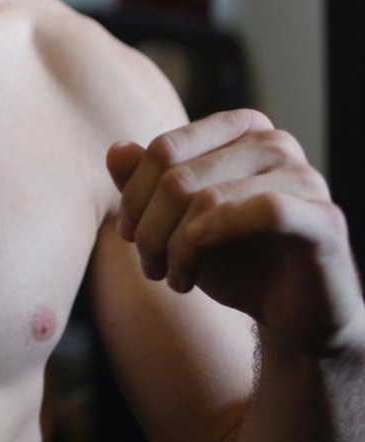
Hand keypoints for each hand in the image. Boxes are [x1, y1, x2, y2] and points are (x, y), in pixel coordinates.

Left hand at [107, 108, 364, 356]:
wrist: (292, 312)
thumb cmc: (231, 257)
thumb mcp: (175, 219)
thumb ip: (144, 182)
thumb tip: (116, 149)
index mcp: (238, 129)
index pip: (164, 150)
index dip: (134, 196)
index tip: (127, 235)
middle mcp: (273, 142)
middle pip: (179, 177)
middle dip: (151, 229)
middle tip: (150, 268)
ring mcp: (304, 176)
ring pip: (209, 198)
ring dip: (178, 248)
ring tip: (173, 279)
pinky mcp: (325, 219)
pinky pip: (266, 210)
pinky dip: (220, 231)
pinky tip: (197, 259)